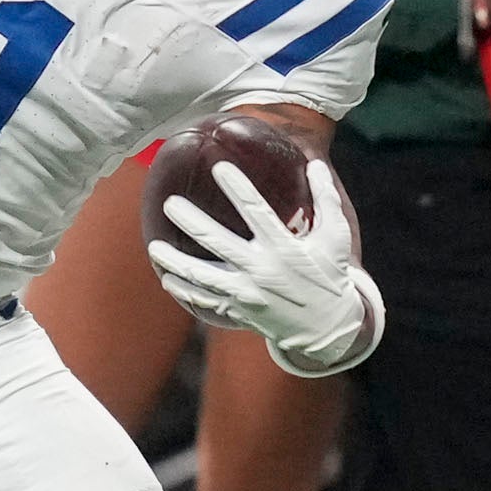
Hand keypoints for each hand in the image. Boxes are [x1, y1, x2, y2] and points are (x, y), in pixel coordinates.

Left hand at [146, 159, 382, 376]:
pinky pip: (205, 299)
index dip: (238, 189)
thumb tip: (315, 163)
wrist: (327, 327)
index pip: (256, 212)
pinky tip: (166, 277)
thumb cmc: (329, 273)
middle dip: (192, 222)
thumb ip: (326, 199)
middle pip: (218, 243)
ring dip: (176, 261)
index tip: (220, 168)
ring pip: (203, 276)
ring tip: (154, 247)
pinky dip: (184, 290)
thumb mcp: (336, 236)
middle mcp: (263, 270)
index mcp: (285, 248)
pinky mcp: (240, 310)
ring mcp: (248, 293)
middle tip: (170, 203)